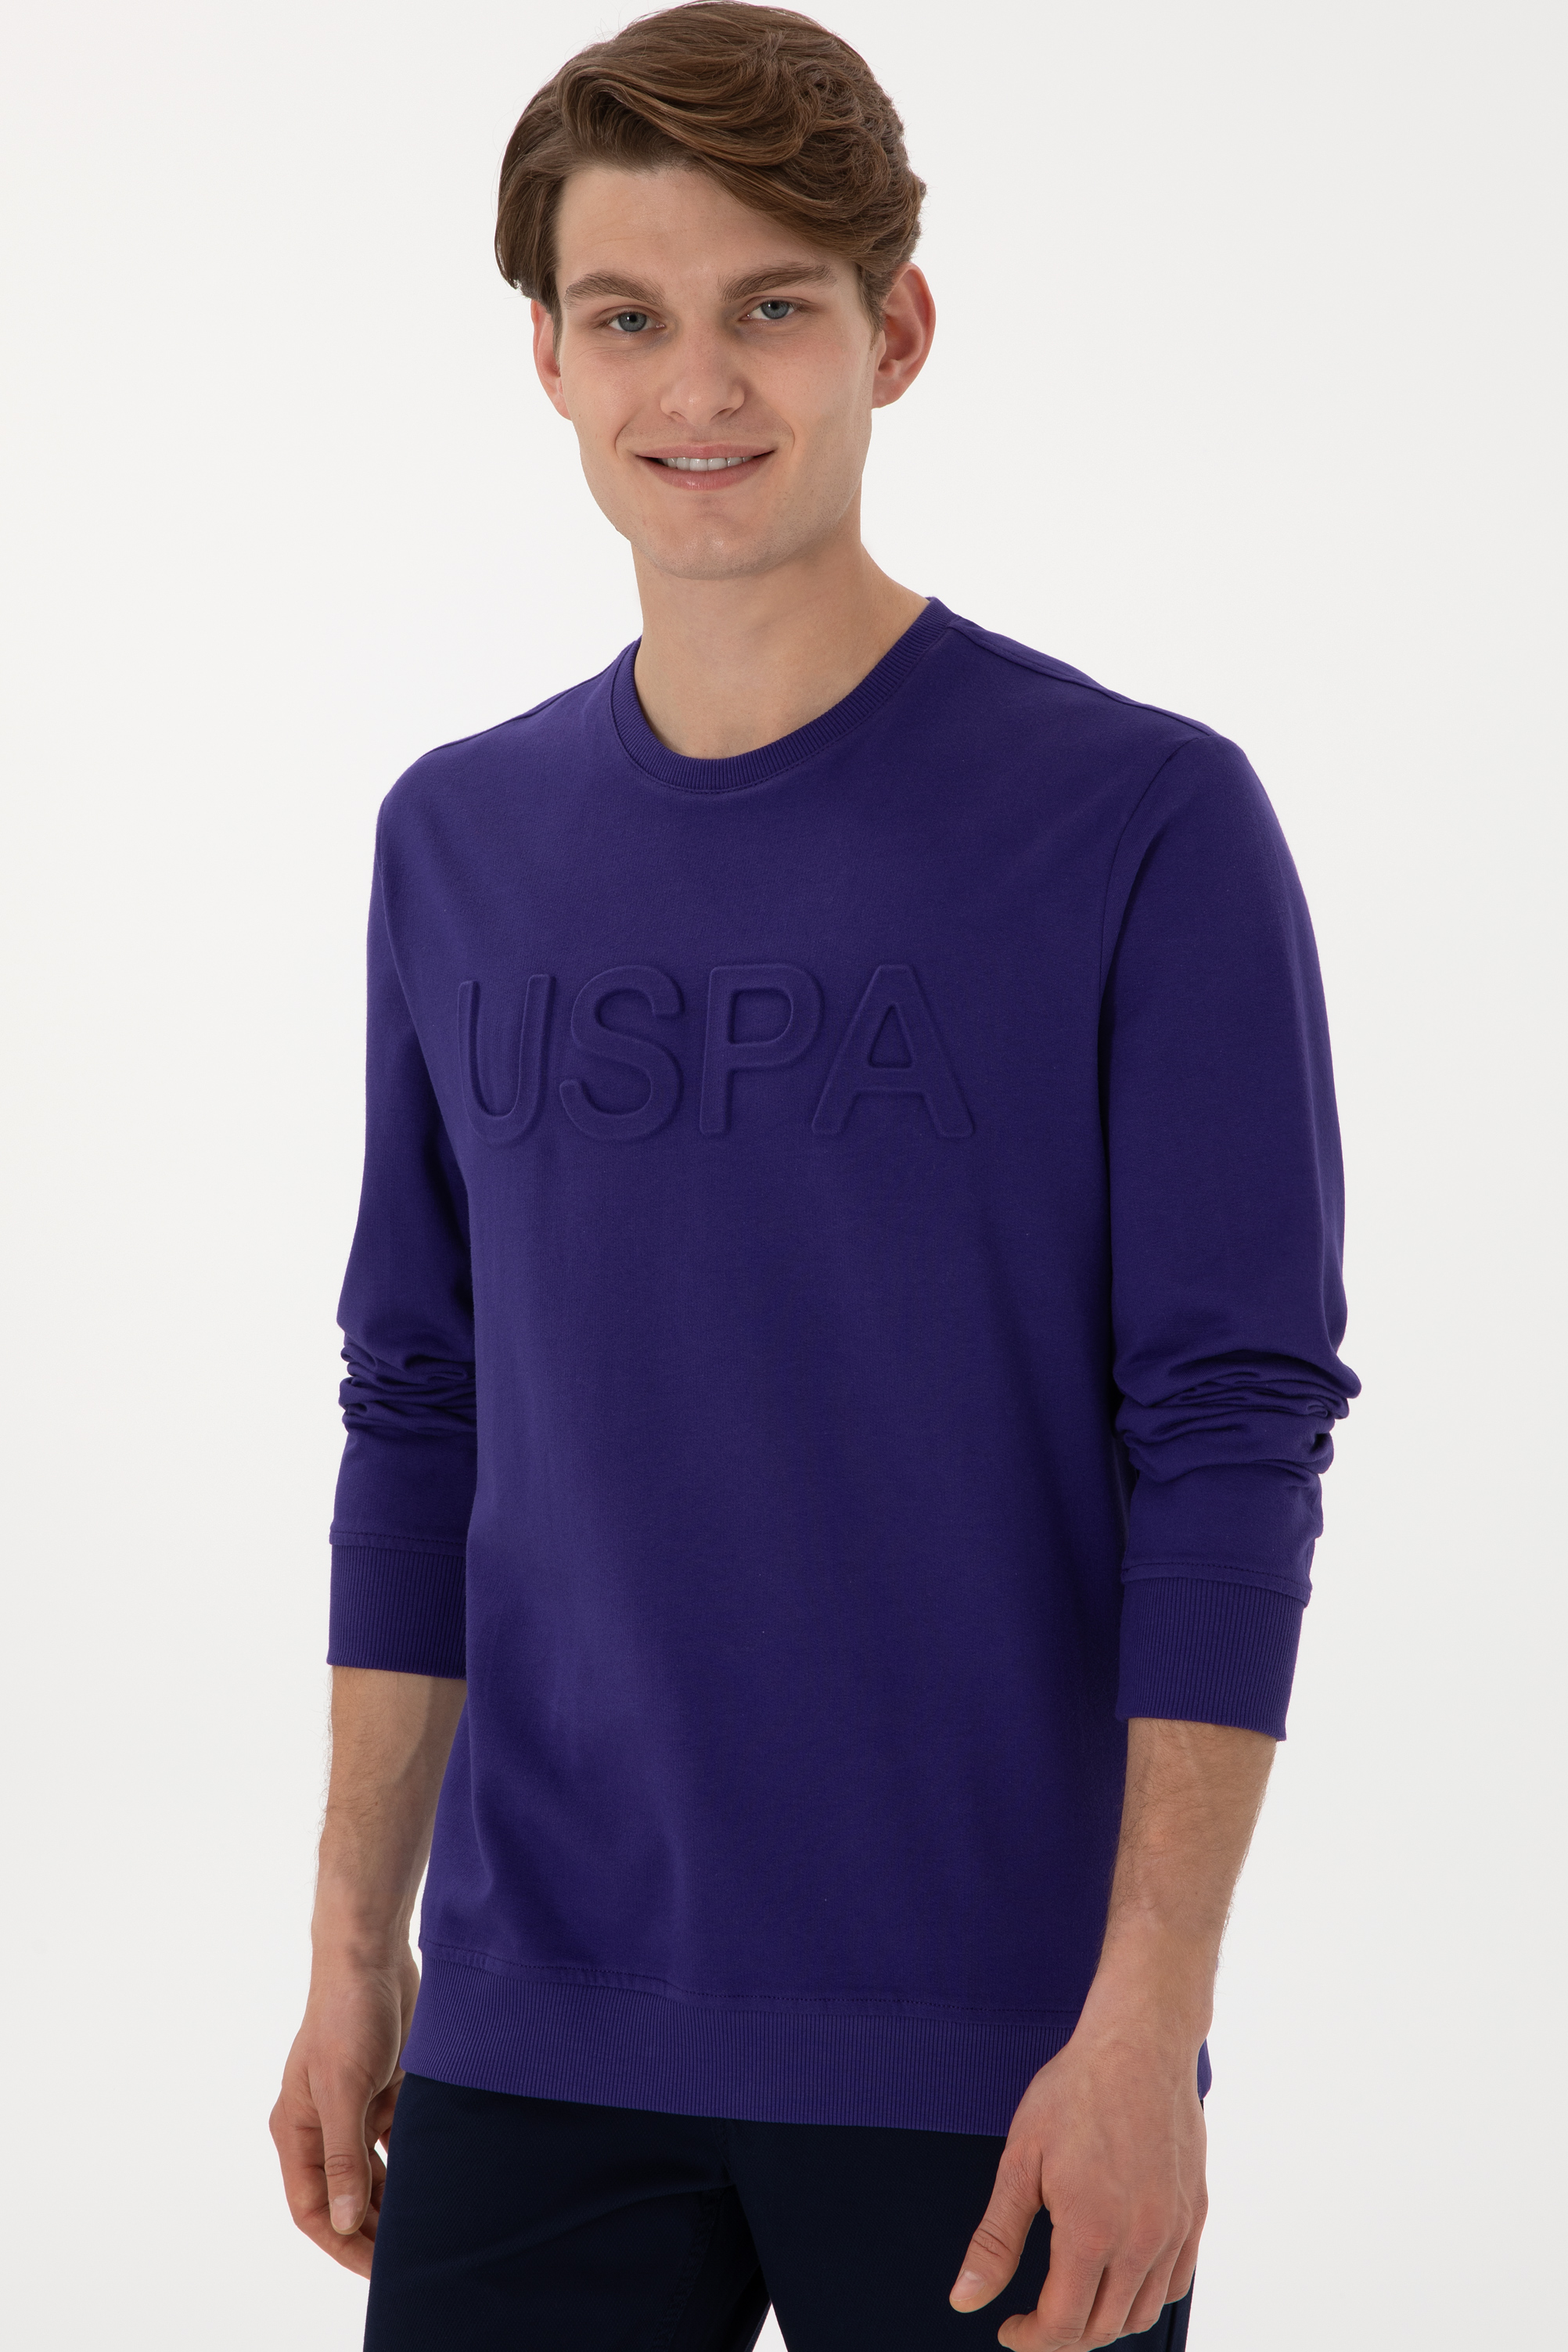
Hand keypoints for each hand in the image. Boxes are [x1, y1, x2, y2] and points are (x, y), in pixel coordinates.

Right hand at [269, 1949, 418, 2277]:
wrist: (375, 1955)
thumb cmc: (347, 2016)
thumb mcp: (344, 2088)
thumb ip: (346, 2156)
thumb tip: (346, 2220)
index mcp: (296, 2131)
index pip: (314, 2207)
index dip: (343, 2242)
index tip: (380, 2270)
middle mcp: (324, 2126)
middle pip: (347, 2197)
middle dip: (375, 2229)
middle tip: (415, 2258)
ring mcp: (357, 2109)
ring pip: (377, 2173)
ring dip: (398, 2199)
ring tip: (432, 2229)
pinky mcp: (388, 2091)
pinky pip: (401, 2142)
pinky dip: (417, 2162)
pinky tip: (442, 2181)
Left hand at [948, 2012, 1206, 2347]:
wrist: (1139, 2043)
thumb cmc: (1077, 2092)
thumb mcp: (1020, 2161)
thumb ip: (995, 2239)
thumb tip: (965, 2299)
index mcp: (1091, 2232)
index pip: (1062, 2326)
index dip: (1030, 2339)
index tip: (1010, 2329)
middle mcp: (1140, 2241)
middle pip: (1103, 2328)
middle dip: (1062, 2335)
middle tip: (1034, 2316)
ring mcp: (1173, 2229)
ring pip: (1143, 2313)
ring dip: (1104, 2321)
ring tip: (1073, 2300)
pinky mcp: (1194, 2213)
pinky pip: (1175, 2282)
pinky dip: (1145, 2296)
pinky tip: (1119, 2278)